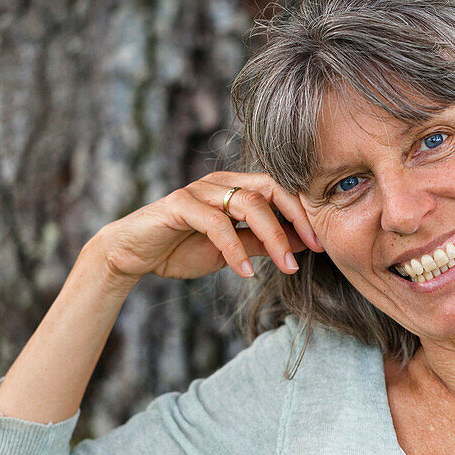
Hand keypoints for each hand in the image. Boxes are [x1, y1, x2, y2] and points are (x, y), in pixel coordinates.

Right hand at [93, 171, 323, 286]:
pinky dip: (235, 249)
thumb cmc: (181, 248)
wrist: (132, 255)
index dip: (303, 211)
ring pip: (248, 202)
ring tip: (287, 266)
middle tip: (314, 248)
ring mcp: (198, 191)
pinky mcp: (178, 205)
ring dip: (273, 236)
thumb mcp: (232, 249)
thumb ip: (262, 241)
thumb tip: (301, 241)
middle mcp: (220, 182)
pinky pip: (215, 223)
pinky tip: (245, 272)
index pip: (279, 188)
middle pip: (269, 188)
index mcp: (235, 187)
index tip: (322, 242)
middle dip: (296, 217)